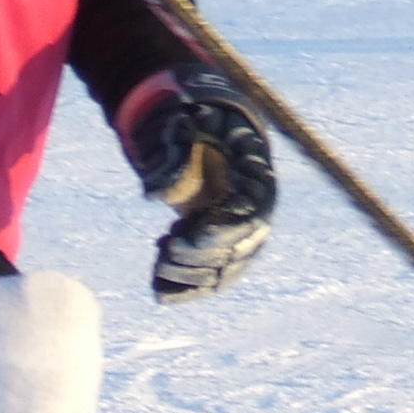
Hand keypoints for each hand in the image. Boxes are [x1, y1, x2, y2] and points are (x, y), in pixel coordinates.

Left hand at [117, 64, 276, 300]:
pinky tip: (158, 287)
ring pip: (223, 272)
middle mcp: (257, 214)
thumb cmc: (198, 125)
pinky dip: (185, 289)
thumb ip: (177, 150)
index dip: (221, 230)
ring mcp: (242, 237)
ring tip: (160, 261)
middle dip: (200, 257)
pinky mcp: (222, 251)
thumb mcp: (188, 124)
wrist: (204, 136)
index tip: (186, 235)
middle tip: (165, 254)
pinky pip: (209, 281)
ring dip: (190, 274)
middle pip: (238, 251)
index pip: (249, 215)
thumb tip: (155, 195)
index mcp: (258, 180)